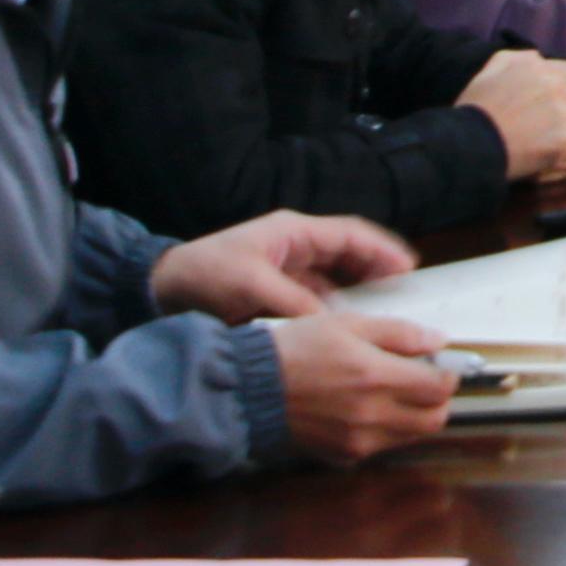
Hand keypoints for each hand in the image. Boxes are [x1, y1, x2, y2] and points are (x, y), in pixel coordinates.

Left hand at [148, 208, 414, 321]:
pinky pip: (315, 301)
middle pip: (348, 256)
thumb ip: (295, 305)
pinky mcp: (274, 296)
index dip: (382, 250)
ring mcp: (285, 272)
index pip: (350, 235)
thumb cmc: (203, 277)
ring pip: (334, 280)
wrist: (156, 291)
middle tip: (404, 296)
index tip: (408, 268)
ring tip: (383, 318)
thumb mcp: (251, 288)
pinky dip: (333, 313)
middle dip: (377, 273)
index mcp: (293, 233)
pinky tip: (344, 332)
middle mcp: (294, 249)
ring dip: (357, 295)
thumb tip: (333, 327)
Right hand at [269, 310, 461, 462]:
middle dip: (438, 399)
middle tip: (424, 380)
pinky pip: (384, 445)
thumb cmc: (294, 351)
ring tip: (393, 392)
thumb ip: (399, 333)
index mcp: (375, 377)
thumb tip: (436, 341)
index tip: (442, 365)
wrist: (250, 389)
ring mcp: (358, 440)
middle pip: (435, 419)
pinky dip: (388, 429)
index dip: (449, 374)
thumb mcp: (348, 324)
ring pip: (412, 436)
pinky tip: (368, 408)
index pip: (440, 388)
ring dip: (415, 415)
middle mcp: (371, 415)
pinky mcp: (345, 455)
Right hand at [459, 51, 565, 181]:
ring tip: (560, 150)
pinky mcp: (564, 141)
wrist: (468, 142)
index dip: (563, 100)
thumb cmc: (474, 111)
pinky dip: (561, 163)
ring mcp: (562, 113)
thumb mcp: (489, 72)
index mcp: (537, 67)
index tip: (550, 116)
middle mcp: (555, 85)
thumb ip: (516, 59)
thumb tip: (536, 57)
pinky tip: (543, 164)